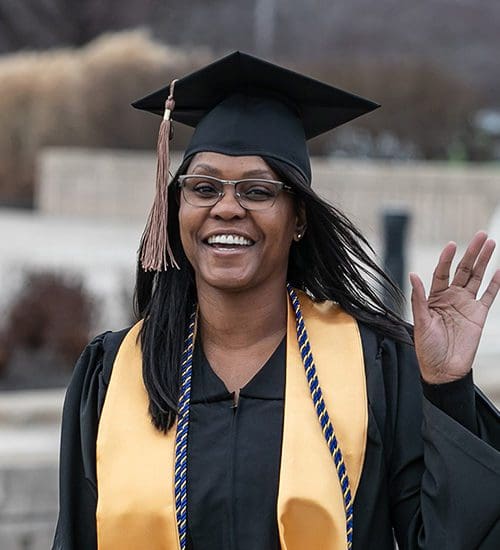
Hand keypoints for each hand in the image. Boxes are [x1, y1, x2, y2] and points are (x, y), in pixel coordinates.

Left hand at [410, 231, 499, 383]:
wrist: (443, 370)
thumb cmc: (427, 348)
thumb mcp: (421, 322)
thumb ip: (419, 299)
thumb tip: (413, 275)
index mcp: (434, 297)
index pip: (442, 272)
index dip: (447, 258)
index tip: (452, 244)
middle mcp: (451, 297)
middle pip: (463, 270)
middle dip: (472, 253)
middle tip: (480, 236)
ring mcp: (466, 305)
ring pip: (477, 278)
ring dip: (484, 262)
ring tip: (491, 244)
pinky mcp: (479, 315)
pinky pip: (489, 296)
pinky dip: (496, 283)